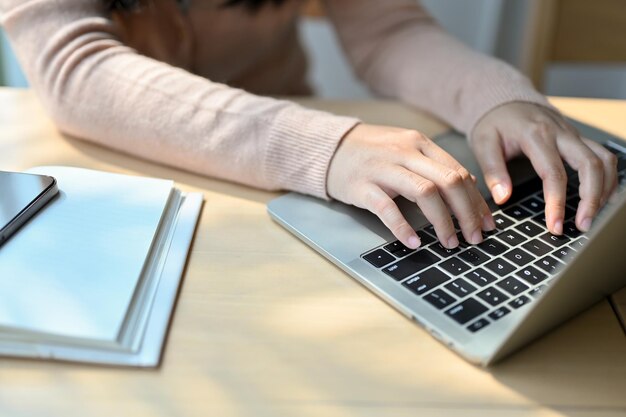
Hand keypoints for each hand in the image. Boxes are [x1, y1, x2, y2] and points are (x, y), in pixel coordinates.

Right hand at [327, 123, 495, 249]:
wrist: (329, 148)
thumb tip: (468, 186)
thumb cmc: (371, 153)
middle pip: (448, 181)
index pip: (458, 172)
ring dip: (442, 221)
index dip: (476, 201)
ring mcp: (383, 168)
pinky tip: (414, 242)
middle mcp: (405, 152)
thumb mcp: (406, 150)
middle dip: (467, 213)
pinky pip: (387, 208)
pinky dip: (403, 227)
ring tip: (450, 243)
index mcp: (419, 143)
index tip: (486, 223)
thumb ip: (434, 165)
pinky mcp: (362, 186)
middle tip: (474, 238)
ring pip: (425, 192)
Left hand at [471, 102, 617, 233]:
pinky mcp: (578, 138)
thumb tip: (503, 198)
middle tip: (583, 225)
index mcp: (536, 135)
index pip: (554, 173)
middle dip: (591, 199)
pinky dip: (608, 177)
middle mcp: (560, 133)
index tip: (555, 226)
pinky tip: (602, 198)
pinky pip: (603, 156)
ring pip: (604, 160)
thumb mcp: (483, 143)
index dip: (556, 203)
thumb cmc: (494, 123)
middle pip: (590, 165)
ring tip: (592, 216)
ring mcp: (573, 134)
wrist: (504, 99)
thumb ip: (493, 171)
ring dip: (604, 190)